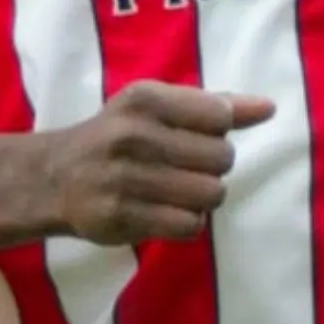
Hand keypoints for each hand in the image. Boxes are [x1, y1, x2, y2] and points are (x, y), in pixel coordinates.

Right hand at [42, 81, 275, 246]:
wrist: (54, 177)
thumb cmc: (118, 135)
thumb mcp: (157, 107)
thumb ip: (214, 106)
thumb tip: (269, 107)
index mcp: (146, 99)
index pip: (220, 116)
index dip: (218, 131)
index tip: (195, 136)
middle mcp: (134, 134)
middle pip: (221, 158)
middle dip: (213, 167)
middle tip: (187, 168)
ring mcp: (125, 178)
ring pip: (211, 194)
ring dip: (203, 197)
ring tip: (179, 191)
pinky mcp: (121, 217)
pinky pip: (189, 224)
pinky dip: (188, 221)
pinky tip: (168, 211)